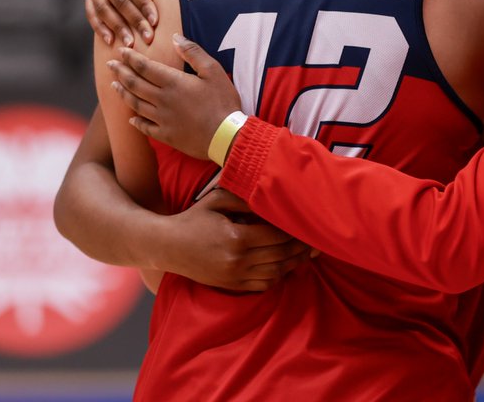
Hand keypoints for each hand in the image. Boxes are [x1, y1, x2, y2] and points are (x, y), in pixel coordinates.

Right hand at [85, 0, 172, 47]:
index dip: (142, 5)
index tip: (155, 22)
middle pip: (116, 0)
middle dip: (133, 21)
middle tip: (147, 38)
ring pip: (103, 9)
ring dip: (117, 28)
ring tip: (130, 44)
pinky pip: (93, 12)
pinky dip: (100, 27)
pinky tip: (111, 40)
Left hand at [108, 34, 242, 160]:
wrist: (227, 136)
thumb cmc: (223, 102)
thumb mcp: (213, 71)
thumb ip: (193, 53)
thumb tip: (174, 38)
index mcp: (173, 82)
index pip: (145, 67)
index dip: (131, 58)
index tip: (121, 51)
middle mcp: (162, 100)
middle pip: (135, 84)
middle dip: (121, 72)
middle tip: (110, 64)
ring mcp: (162, 119)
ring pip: (136, 104)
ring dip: (123, 93)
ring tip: (114, 85)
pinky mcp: (166, 135)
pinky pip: (145, 127)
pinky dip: (136, 121)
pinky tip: (131, 118)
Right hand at [157, 189, 313, 291]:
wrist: (167, 246)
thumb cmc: (193, 219)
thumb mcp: (216, 200)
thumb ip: (245, 199)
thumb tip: (270, 199)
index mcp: (237, 238)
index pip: (277, 236)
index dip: (295, 231)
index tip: (307, 224)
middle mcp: (239, 261)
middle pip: (281, 255)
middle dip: (301, 248)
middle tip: (316, 240)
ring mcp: (235, 276)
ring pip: (276, 273)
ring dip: (293, 264)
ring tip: (306, 254)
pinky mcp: (231, 286)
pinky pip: (263, 285)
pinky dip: (277, 277)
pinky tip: (285, 266)